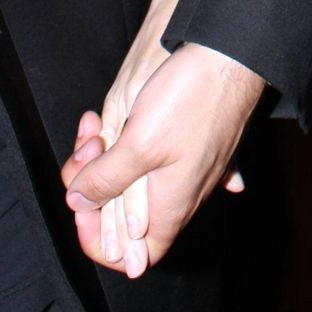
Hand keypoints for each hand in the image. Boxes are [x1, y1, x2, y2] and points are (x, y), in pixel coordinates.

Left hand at [63, 43, 264, 276]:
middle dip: (93, 186)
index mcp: (170, 207)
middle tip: (88, 149)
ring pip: (132, 183)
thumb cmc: (192, 97)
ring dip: (105, 159)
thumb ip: (105, 181)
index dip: (97, 238)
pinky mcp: (191, 145)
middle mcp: (182, 195)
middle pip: (123, 215)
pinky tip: (112, 131)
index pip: (129, 257)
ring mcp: (189, 169)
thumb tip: (78, 203)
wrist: (233, 55)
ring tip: (97, 125)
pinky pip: (150, 161)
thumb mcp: (138, 143)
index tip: (81, 203)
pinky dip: (124, 149)